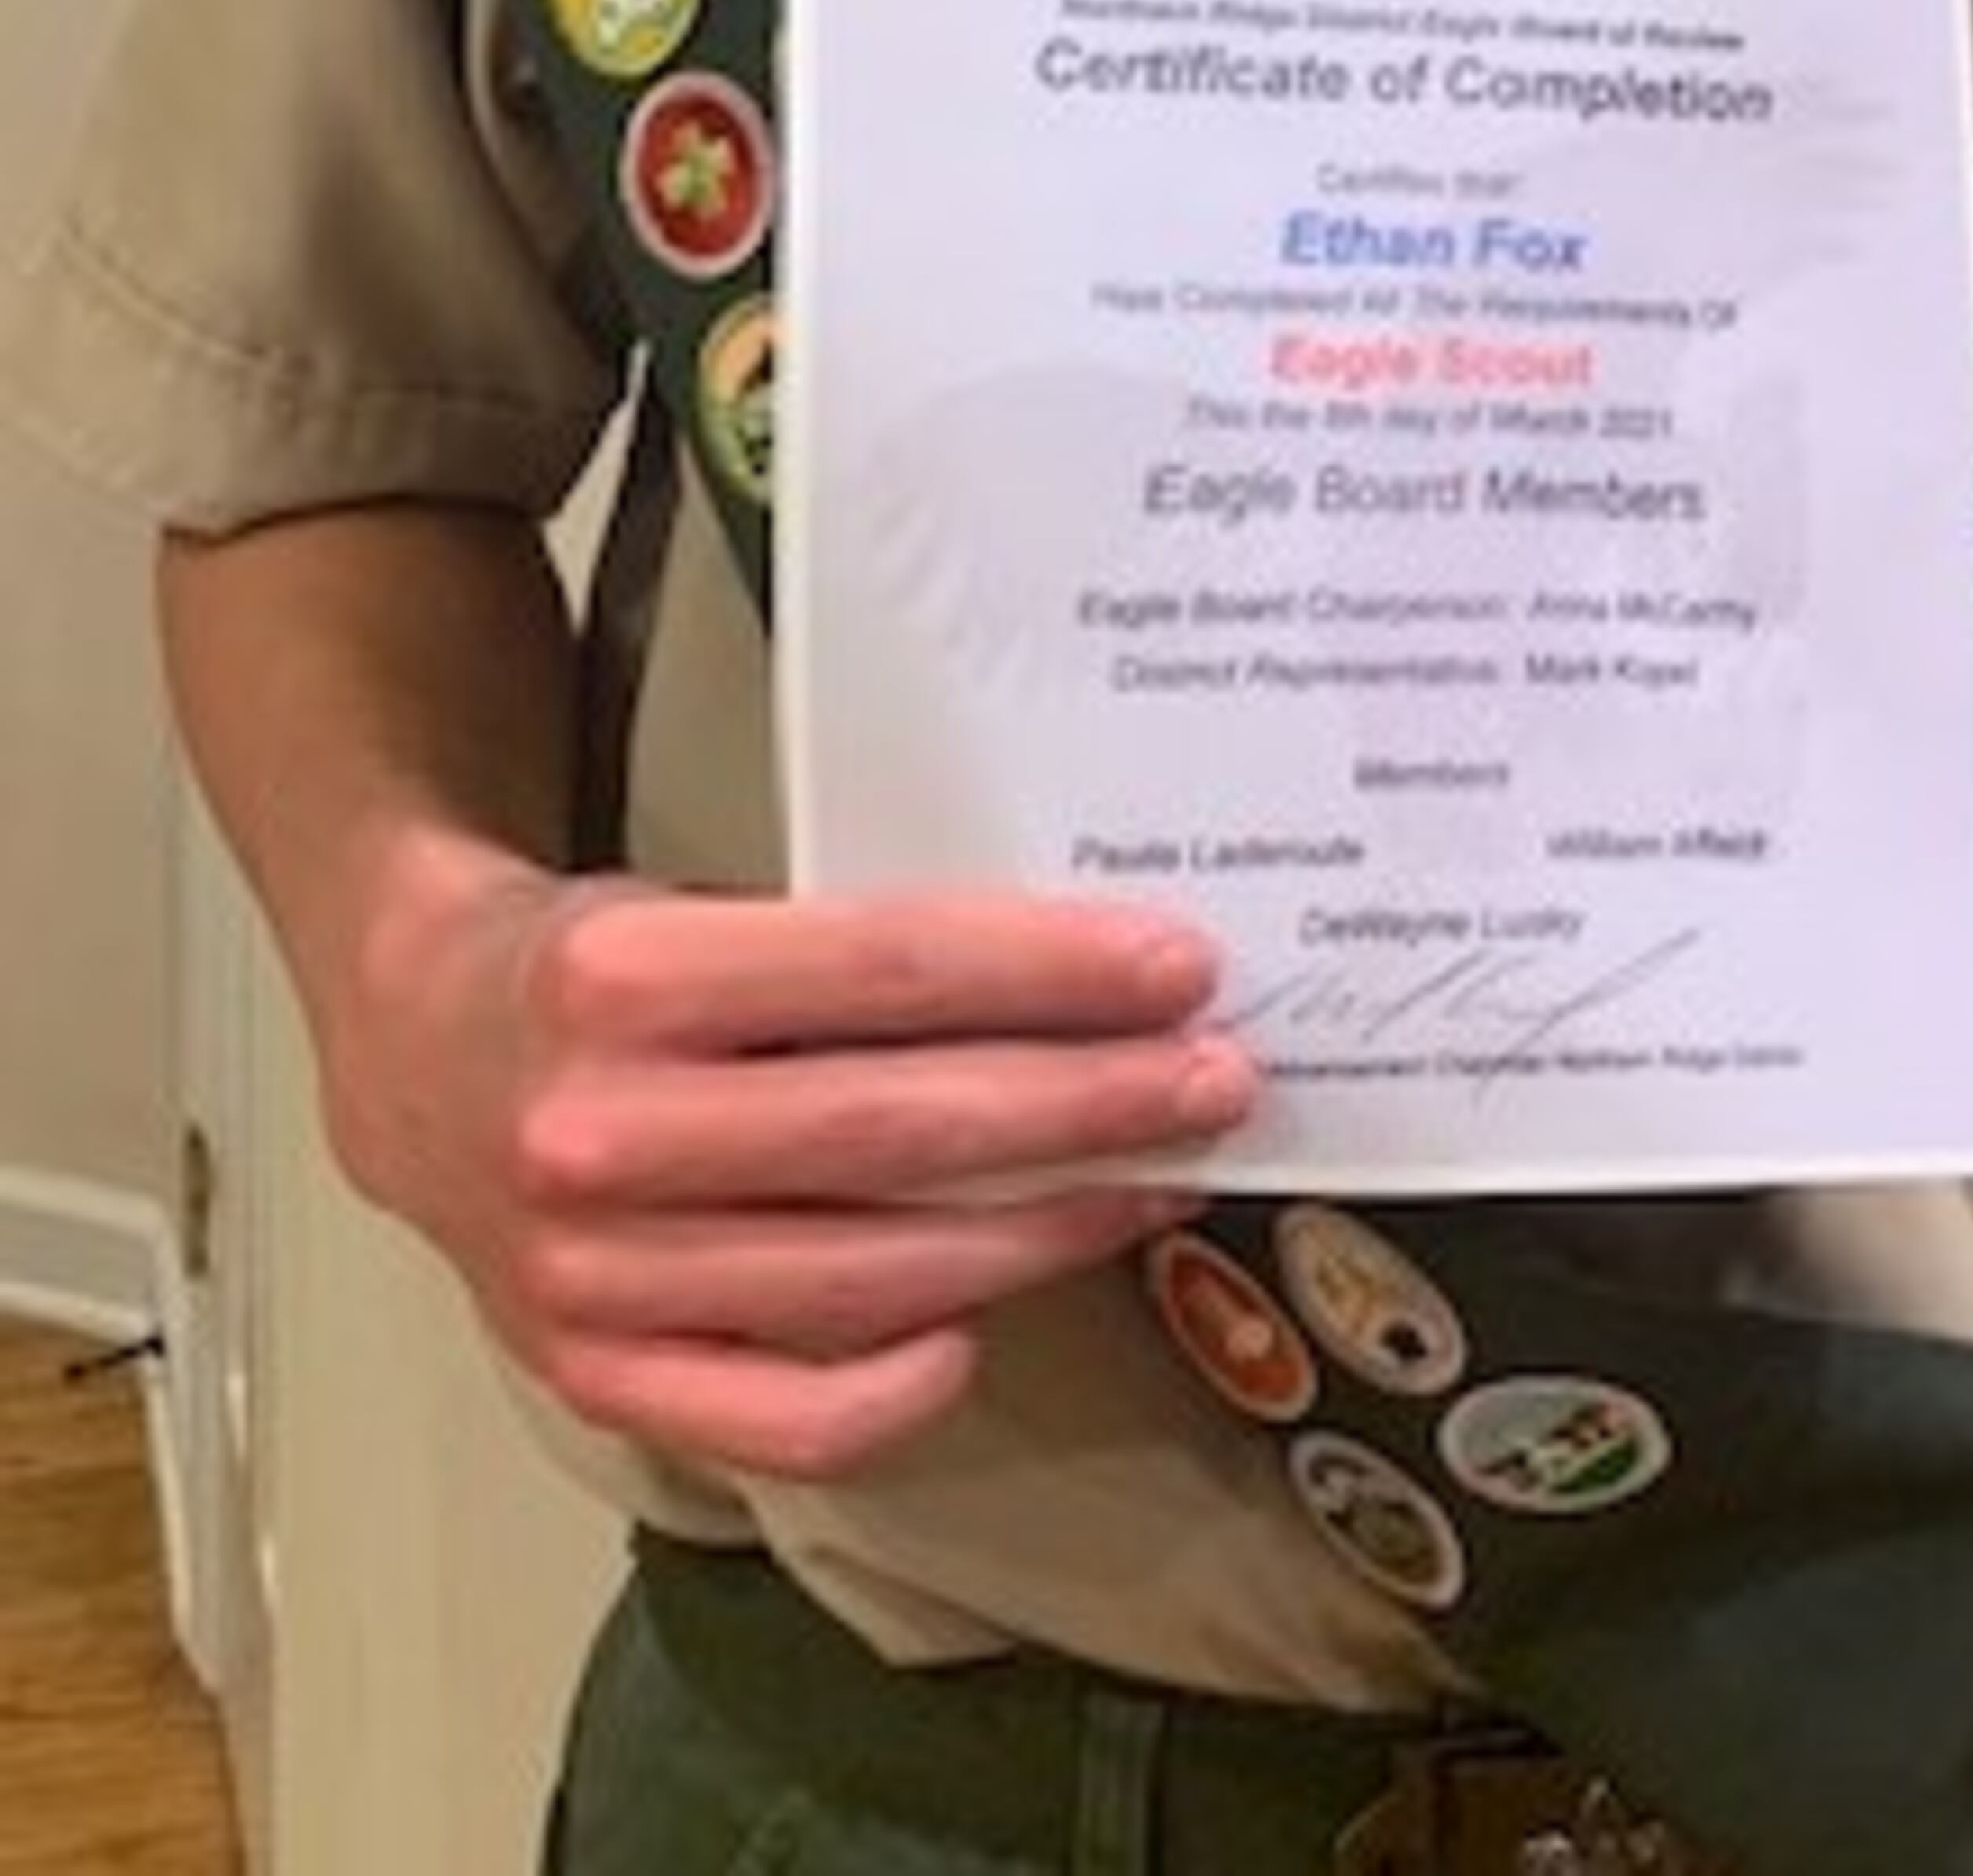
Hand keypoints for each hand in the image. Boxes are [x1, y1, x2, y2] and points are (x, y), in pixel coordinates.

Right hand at [319, 840, 1255, 1475]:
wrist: (410, 1050)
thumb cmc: (596, 962)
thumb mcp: (695, 901)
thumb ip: (845, 945)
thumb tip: (1075, 976)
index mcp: (625, 976)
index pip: (887, 971)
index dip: (1047, 974)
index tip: (1175, 968)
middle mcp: (600, 1130)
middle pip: (900, 1130)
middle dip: (1087, 1104)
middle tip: (1216, 1079)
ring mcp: (590, 1275)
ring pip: (867, 1271)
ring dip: (1038, 1232)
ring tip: (1148, 1182)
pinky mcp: (589, 1376)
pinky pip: (773, 1417)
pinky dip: (892, 1390)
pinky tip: (981, 1330)